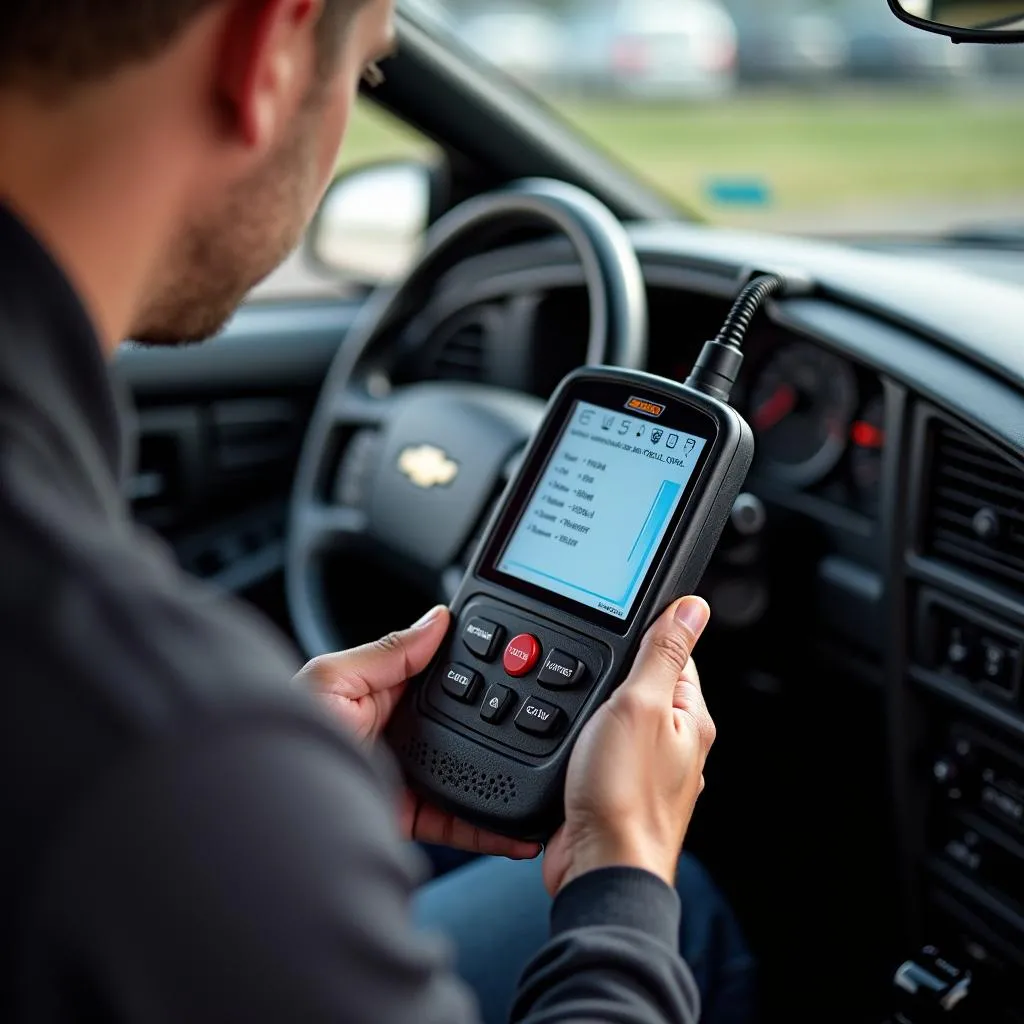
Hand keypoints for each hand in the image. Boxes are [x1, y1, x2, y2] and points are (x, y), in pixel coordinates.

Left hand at [296, 606, 539, 860]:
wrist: (265, 817)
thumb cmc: (281, 741)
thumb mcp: (332, 679)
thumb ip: (386, 652)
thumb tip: (436, 620)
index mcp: (377, 691)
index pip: (439, 673)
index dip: (476, 667)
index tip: (517, 663)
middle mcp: (395, 731)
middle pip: (462, 722)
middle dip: (502, 723)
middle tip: (548, 723)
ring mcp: (405, 775)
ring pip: (469, 772)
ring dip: (504, 776)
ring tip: (543, 773)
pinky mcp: (408, 817)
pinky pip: (458, 820)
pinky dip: (491, 827)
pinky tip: (518, 826)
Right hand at [542, 596, 714, 895]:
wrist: (598, 868)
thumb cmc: (625, 796)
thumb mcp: (640, 706)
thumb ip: (663, 654)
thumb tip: (693, 607)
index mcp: (688, 717)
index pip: (673, 653)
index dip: (642, 633)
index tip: (612, 623)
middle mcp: (670, 742)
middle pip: (638, 683)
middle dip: (607, 671)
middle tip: (581, 665)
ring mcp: (639, 766)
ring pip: (611, 716)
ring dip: (586, 705)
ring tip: (566, 703)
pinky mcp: (609, 787)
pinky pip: (591, 746)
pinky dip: (573, 738)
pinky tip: (558, 738)